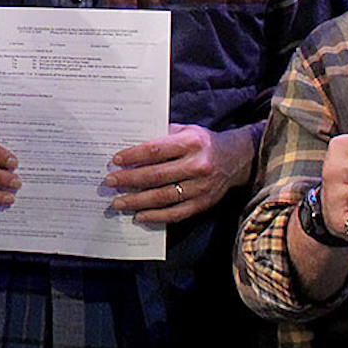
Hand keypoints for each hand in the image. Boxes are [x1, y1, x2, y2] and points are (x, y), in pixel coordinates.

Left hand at [103, 123, 250, 223]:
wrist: (236, 159)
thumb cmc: (202, 143)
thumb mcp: (185, 130)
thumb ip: (161, 136)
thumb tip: (129, 144)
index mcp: (191, 143)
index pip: (156, 150)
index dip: (134, 156)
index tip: (116, 160)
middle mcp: (198, 165)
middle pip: (157, 175)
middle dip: (130, 180)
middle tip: (110, 182)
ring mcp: (201, 187)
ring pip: (164, 197)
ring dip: (138, 201)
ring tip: (119, 202)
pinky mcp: (203, 203)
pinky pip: (176, 213)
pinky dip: (156, 216)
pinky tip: (140, 216)